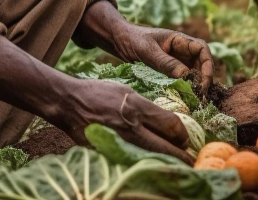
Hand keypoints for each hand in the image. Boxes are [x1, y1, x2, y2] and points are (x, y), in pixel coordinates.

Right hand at [50, 77, 194, 163]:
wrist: (68, 103)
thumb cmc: (98, 93)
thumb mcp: (125, 91)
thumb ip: (146, 107)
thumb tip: (166, 122)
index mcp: (137, 107)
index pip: (172, 125)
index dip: (183, 135)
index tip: (185, 139)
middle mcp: (131, 126)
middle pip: (166, 147)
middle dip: (181, 155)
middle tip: (189, 160)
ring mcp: (119, 141)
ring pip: (152, 158)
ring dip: (165, 162)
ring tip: (174, 165)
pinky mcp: (109, 152)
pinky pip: (133, 160)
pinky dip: (144, 164)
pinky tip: (149, 164)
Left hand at [75, 1, 213, 94]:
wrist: (119, 41)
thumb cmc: (133, 40)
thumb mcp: (148, 51)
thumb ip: (165, 62)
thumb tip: (185, 75)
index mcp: (180, 40)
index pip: (202, 49)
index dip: (208, 64)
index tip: (204, 80)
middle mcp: (182, 51)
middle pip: (202, 64)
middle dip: (204, 79)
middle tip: (200, 96)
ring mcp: (176, 61)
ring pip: (194, 74)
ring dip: (196, 86)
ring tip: (195, 101)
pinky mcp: (169, 71)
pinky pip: (182, 80)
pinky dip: (185, 89)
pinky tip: (185, 100)